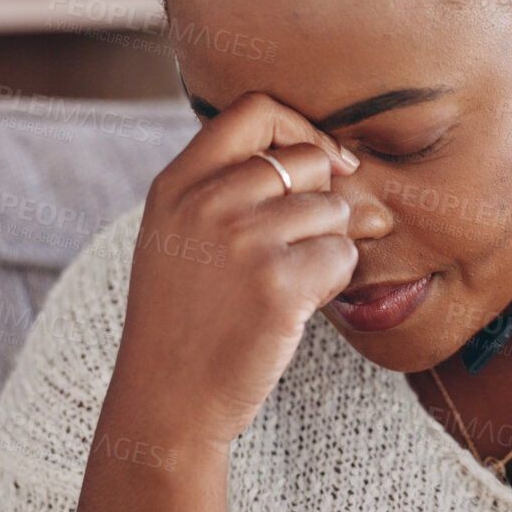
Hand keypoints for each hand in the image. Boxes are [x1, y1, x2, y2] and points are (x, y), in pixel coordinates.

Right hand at [109, 91, 361, 453]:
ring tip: (288, 284)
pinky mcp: (280, 285)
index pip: (255, 110)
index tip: (322, 165)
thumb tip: (344, 162)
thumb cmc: (185, 320)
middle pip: (308, 161)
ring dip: (328, 247)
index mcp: (177, 184)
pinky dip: (334, 282)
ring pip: (334, 211)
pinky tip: (297, 307)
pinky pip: (343, 256)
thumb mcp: (180, 237)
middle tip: (302, 246)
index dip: (301, 129)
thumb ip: (233, 189)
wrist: (167, 401)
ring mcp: (244, 241)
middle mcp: (207, 203)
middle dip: (323, 201)